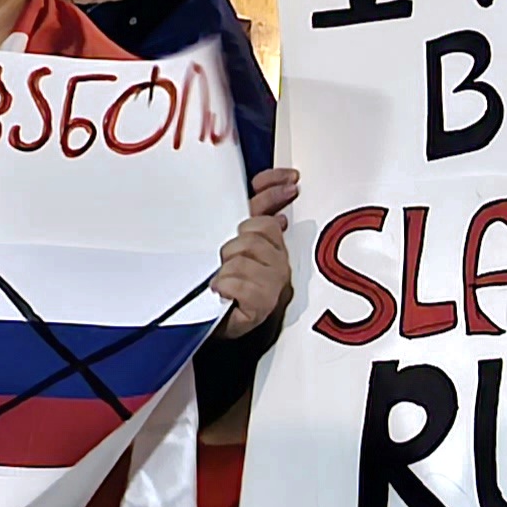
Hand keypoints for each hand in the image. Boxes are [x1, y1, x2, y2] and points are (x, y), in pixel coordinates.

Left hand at [216, 165, 299, 338]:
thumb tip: (263, 196)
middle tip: (227, 261)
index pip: (270, 209)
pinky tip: (222, 291)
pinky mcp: (263, 305)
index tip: (290, 180)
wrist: (216, 326)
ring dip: (226, 269)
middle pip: (258, 230)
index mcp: (269, 245)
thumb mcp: (230, 249)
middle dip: (235, 244)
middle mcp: (278, 262)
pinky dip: (225, 285)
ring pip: (244, 256)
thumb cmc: (225, 288)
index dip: (275, 188)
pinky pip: (239, 282)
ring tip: (223, 280)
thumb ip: (245, 221)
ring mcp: (274, 284)